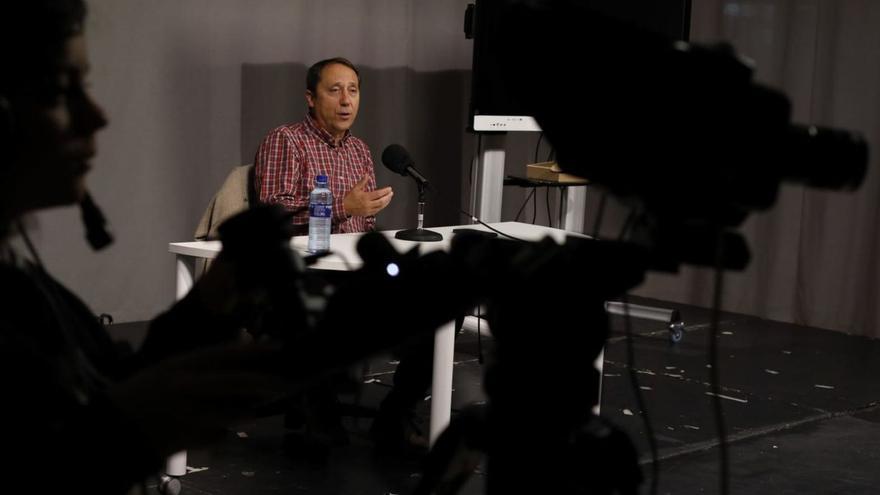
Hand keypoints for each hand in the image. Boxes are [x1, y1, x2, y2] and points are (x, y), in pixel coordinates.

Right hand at [107, 343, 290, 456]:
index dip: (253, 350)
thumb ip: (203, 364)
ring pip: (232, 413)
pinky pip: (219, 434)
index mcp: (180, 366)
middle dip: (262, 383)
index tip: (278, 347)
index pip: (224, 354)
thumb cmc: (143, 394)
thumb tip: (241, 351)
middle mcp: (185, 388)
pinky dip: (223, 431)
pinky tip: (212, 428)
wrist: (111, 429)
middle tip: (282, 383)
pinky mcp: (189, 440)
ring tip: (252, 409)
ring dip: (247, 410)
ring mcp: (187, 415)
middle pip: (234, 383)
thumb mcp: (169, 369)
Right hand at [343, 176, 392, 216]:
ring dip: (386, 202)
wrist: (344, 208)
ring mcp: (368, 210)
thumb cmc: (350, 198)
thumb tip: (367, 175)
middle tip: (391, 193)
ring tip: (389, 198)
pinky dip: (382, 207)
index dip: (385, 191)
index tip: (389, 188)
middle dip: (388, 197)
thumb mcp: (355, 188)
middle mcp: (368, 204)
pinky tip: (384, 204)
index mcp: (365, 197)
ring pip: (380, 207)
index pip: (378, 194)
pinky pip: (377, 211)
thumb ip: (362, 182)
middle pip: (381, 201)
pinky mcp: (368, 214)